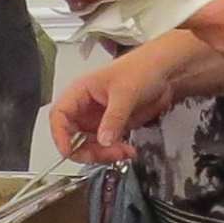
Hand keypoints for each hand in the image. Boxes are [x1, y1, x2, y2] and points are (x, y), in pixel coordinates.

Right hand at [50, 48, 177, 165]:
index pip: (59, 116)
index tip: (69, 151)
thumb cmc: (141, 68)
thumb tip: (103, 140)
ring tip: (123, 151)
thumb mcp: (126, 92)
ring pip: (89, 146)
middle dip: (86, 150)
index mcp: (80, 92)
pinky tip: (127, 150)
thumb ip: (114, 118)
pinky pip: (106, 146)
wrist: (163, 70)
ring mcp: (98, 119)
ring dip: (103, 154)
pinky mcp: (112, 127)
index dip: (60, 135)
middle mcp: (85, 107)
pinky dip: (114, 152)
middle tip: (106, 154)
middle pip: (72, 137)